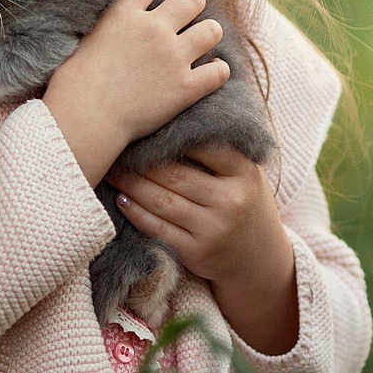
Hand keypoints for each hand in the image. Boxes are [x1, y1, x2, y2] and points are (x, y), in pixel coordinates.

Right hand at [43, 0, 229, 184]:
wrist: (83, 120)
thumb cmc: (74, 84)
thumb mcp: (87, 37)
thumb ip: (113, 21)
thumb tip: (126, 14)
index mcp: (125, 13)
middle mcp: (153, 30)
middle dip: (193, 4)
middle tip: (186, 18)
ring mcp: (172, 58)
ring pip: (212, 30)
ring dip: (208, 35)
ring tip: (199, 43)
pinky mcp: (185, 89)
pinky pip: (219, 72)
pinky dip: (217, 71)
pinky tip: (209, 72)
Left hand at [107, 142, 299, 354]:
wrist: (259, 260)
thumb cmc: (246, 204)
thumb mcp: (247, 174)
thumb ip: (222, 148)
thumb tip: (178, 113)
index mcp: (244, 173)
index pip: (203, 145)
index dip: (170, 135)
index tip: (147, 124)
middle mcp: (230, 201)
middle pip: (174, 174)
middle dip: (140, 161)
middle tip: (118, 146)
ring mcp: (213, 229)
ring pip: (161, 201)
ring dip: (131, 184)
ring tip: (112, 170)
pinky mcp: (196, 253)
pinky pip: (157, 228)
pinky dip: (135, 212)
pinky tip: (121, 198)